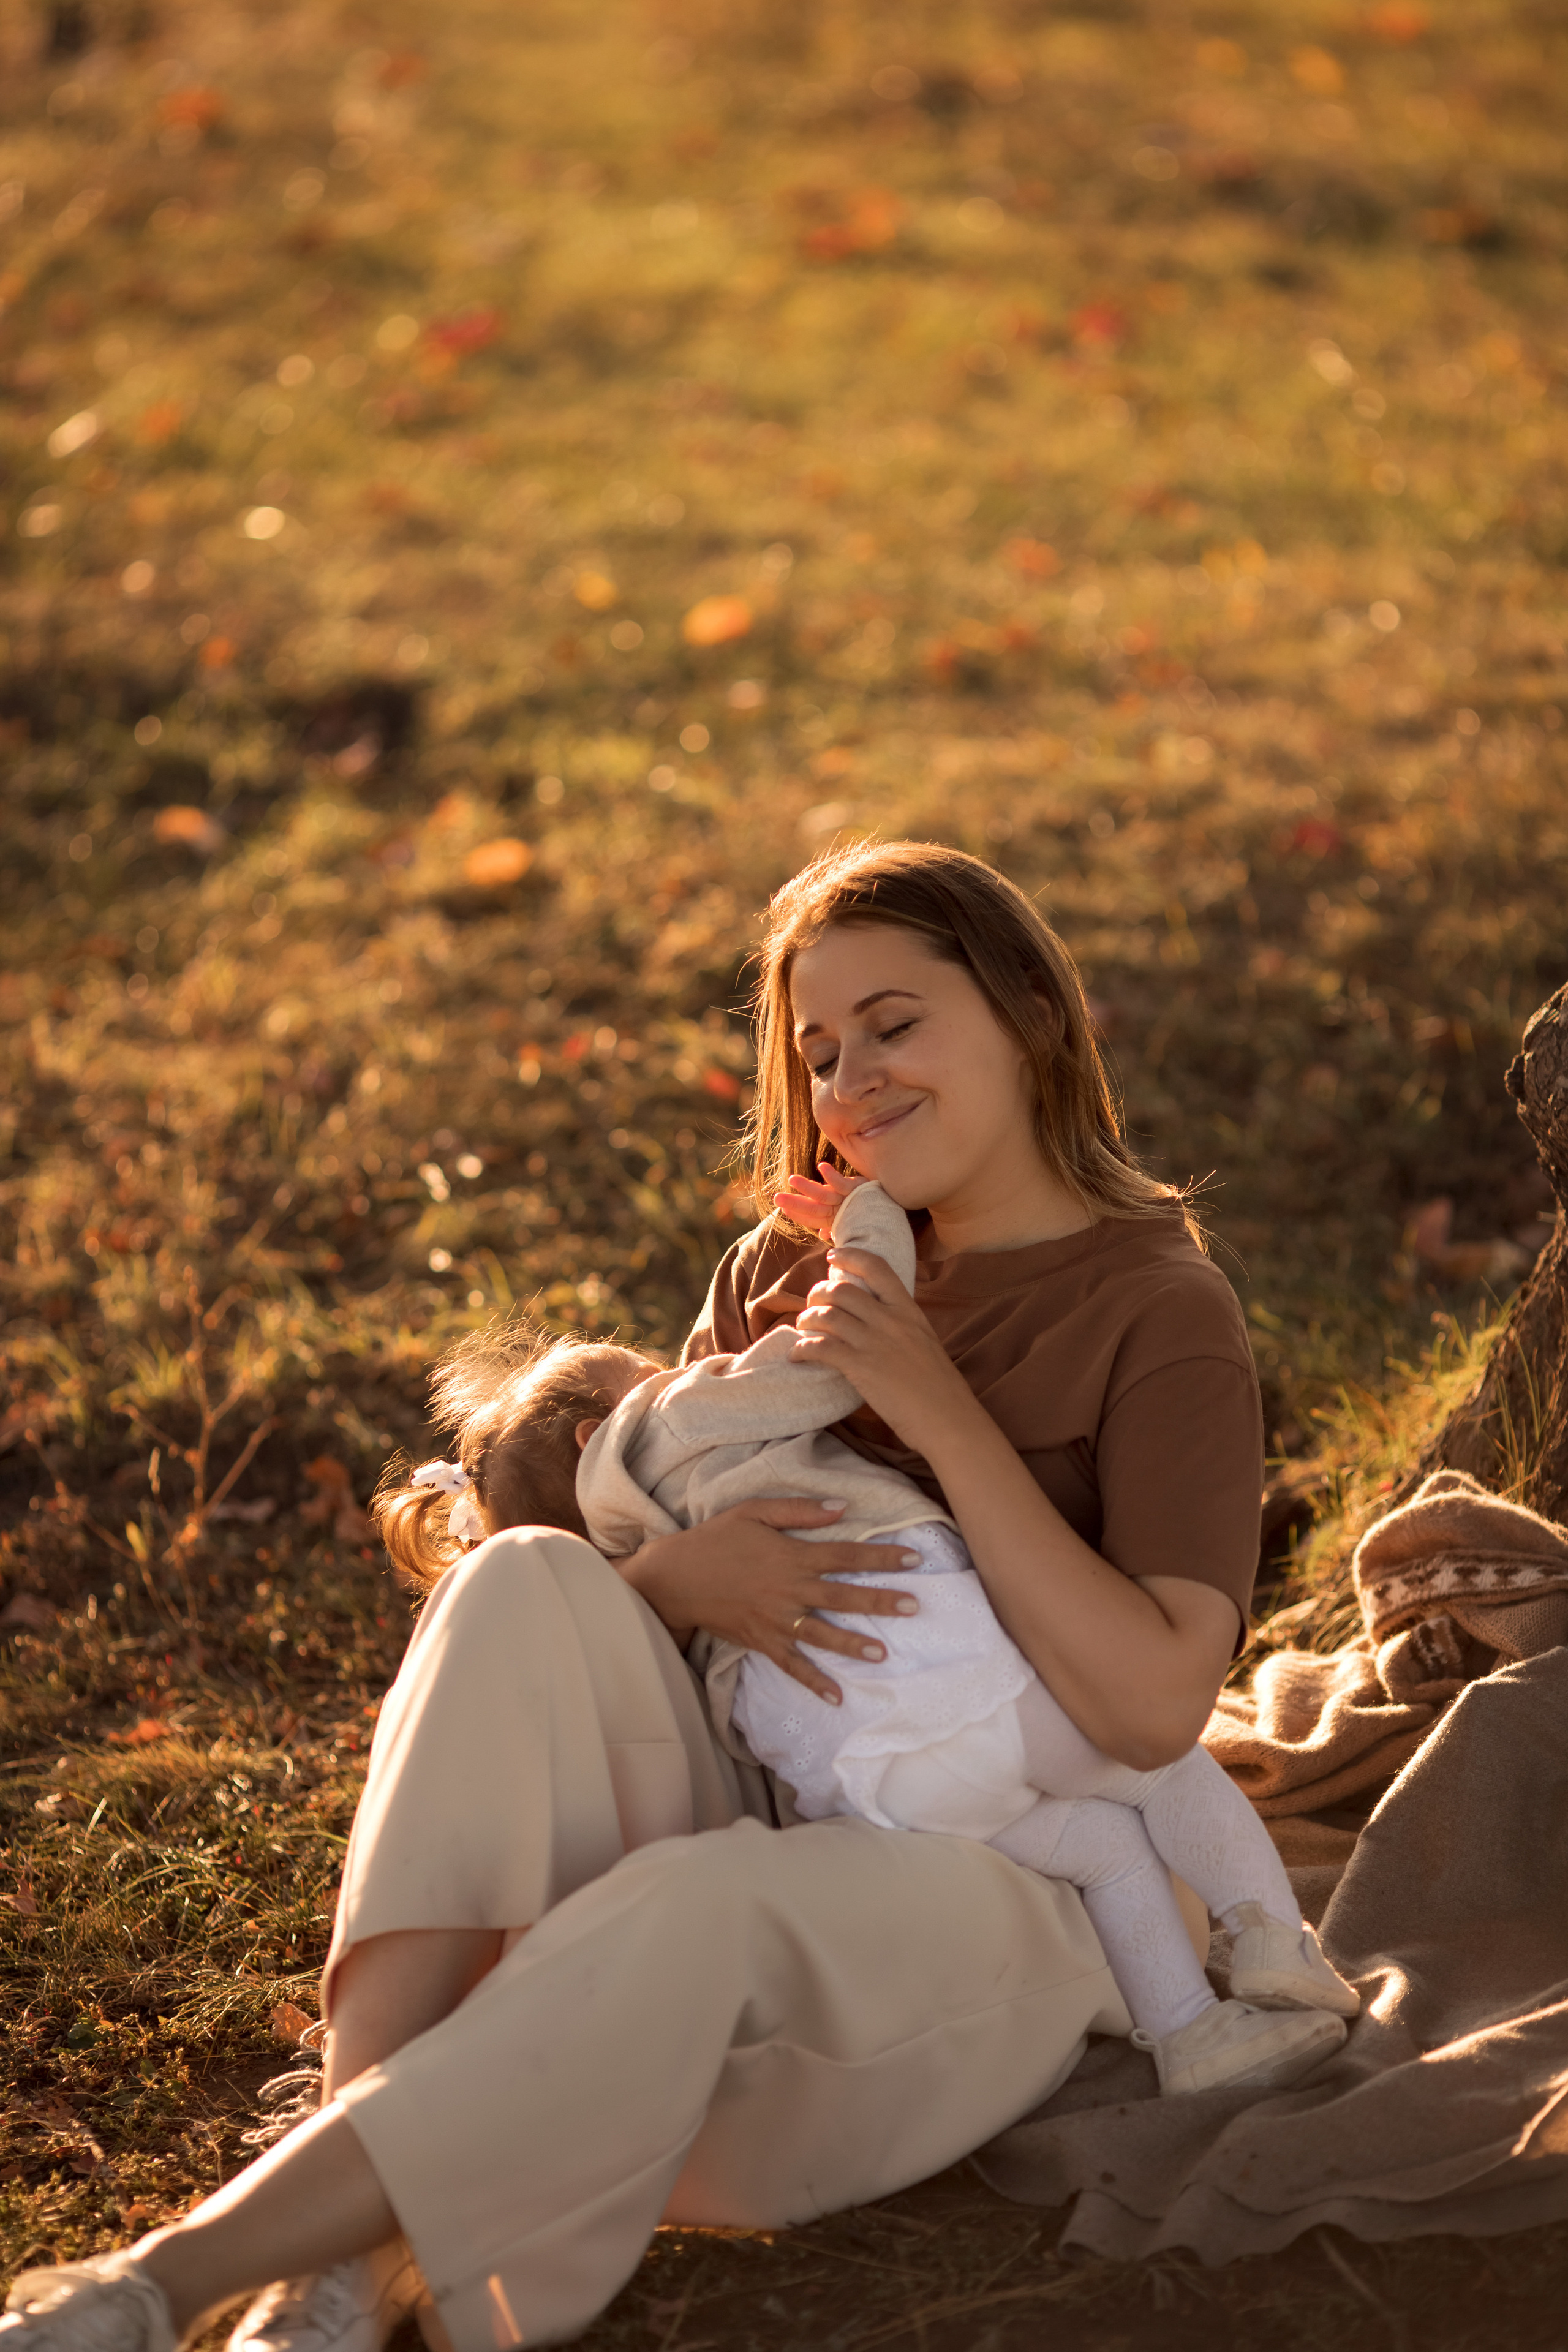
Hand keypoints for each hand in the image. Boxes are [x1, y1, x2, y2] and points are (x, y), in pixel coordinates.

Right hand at [616, 1497, 921, 1705]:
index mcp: (792, 1556)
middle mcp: (790, 1590)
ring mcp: (776, 1619)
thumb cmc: (715, 1538)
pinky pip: (792, 1665)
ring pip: (822, 1634)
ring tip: (884, 1653)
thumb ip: (798, 1511)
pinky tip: (836, 1696)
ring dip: (854, 1644)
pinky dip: (813, 1681)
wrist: (675, 1577)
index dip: (881, 1557)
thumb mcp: (754, 1511)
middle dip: (881, 1601)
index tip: (914, 1559)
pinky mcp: (762, 1641)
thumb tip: (841, 1507)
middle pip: (843, 1596)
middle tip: (914, 1606)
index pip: (846, 1555)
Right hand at [772, 1161, 866, 1240]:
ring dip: (808, 1187)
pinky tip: (822, 1167)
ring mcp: (847, 1200)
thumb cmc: (870, 1218)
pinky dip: (833, 1176)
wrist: (894, 1215)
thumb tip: (821, 1234)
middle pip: (814, 1208)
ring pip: (824, 1195)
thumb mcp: (850, 1221)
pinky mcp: (857, 1189)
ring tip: (792, 1180)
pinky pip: (843, 1183)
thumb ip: (834, 1225)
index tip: (782, 1208)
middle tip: (778, 1199)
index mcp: (836, 1219)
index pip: (812, 1217)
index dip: (797, 1213)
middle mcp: (839, 1210)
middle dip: (795, 1203)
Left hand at [790, 1244, 976, 1451]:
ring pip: (826, 1315)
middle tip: (812, 1305)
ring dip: (806, 1319)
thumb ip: (901, 1327)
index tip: (833, 1256)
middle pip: (841, 1290)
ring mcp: (874, 1342)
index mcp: (909, 1311)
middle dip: (818, 1293)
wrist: (948, 1418)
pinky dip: (802, 1348)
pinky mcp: (860, 1367)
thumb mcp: (924, 1342)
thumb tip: (875, 1321)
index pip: (877, 1268)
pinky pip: (819, 1347)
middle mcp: (890, 1320)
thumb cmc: (938, 1388)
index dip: (851, 1256)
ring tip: (803, 1329)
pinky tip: (798, 1355)